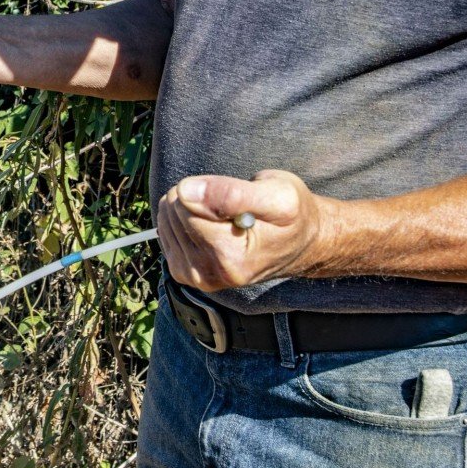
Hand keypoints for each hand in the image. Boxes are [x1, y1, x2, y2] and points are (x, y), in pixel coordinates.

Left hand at [157, 170, 334, 291]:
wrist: (301, 244)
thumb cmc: (293, 216)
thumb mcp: (278, 195)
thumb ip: (230, 193)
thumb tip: (185, 191)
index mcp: (231, 257)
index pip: (186, 206)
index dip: (207, 191)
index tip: (234, 198)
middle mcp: (209, 274)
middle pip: (173, 213)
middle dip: (198, 199)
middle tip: (231, 208)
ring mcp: (195, 277)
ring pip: (166, 220)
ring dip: (191, 210)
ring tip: (224, 218)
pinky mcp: (185, 273)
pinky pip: (165, 233)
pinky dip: (184, 222)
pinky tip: (210, 226)